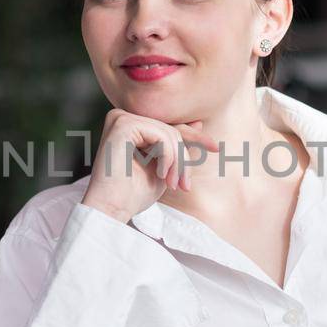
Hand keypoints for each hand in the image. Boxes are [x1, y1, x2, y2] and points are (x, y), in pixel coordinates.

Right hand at [81, 108, 218, 223]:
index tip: (215, 148)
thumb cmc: (133, 194)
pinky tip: (161, 175)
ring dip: (178, 163)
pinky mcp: (122, 124)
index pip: (168, 127)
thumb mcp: (164, 167)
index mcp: (129, 125)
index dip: (193, 137)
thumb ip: (176, 146)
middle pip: (171, 129)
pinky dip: (169, 157)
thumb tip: (198, 122)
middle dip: (184, 159)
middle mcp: (122, 116)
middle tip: (184, 185)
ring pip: (170, 133)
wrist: (112, 209)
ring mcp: (121, 117)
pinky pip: (162, 135)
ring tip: (172, 184)